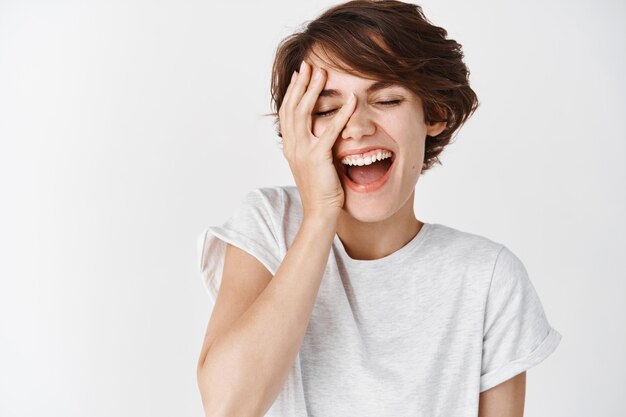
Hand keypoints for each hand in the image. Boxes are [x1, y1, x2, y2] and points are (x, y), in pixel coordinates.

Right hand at [278, 60, 356, 219]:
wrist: (319, 213)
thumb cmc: (321, 191)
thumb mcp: (313, 164)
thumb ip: (314, 146)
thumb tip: (322, 132)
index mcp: (290, 146)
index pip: (287, 112)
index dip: (293, 91)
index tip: (300, 74)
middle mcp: (292, 146)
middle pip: (292, 107)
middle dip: (301, 84)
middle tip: (309, 65)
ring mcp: (302, 151)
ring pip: (304, 113)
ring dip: (314, 91)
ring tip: (322, 73)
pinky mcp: (317, 158)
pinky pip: (329, 131)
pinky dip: (341, 114)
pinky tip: (350, 100)